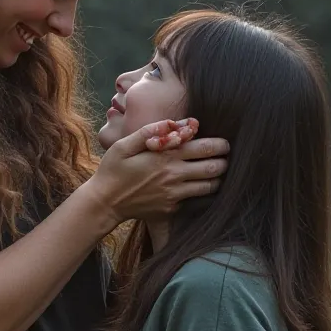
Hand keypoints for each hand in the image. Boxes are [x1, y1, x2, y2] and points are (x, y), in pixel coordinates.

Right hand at [87, 118, 228, 226]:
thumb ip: (149, 131)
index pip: (204, 148)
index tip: (225, 143)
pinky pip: (195, 199)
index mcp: (166, 157)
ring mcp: (175, 194)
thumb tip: (172, 122)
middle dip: (224, 161)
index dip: (220, 144)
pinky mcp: (172, 208)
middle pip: (214, 168)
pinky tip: (198, 185)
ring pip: (210, 186)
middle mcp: (174, 176)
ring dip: (217, 178)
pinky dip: (201, 191)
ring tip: (216, 171)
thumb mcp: (124, 144)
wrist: (104, 203)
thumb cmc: (113, 170)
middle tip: (225, 157)